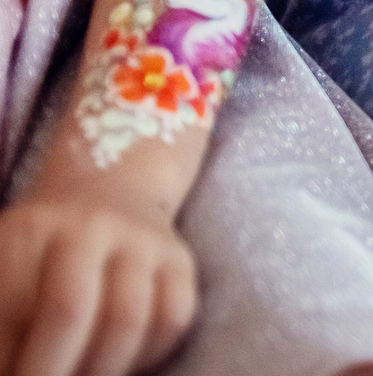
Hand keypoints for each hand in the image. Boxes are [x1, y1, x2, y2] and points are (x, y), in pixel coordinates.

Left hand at [0, 201, 194, 375]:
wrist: (111, 190)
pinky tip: (123, 364)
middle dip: (49, 370)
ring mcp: (142, 240)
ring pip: (126, 320)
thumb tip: (10, 368)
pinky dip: (147, 355)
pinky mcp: (180, 259)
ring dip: (100, 370)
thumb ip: (6, 317)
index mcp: (31, 230)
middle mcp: (91, 226)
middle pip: (70, 310)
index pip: (12, 309)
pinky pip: (172, 319)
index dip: (9, 357)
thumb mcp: (8, 266)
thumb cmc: (44, 249)